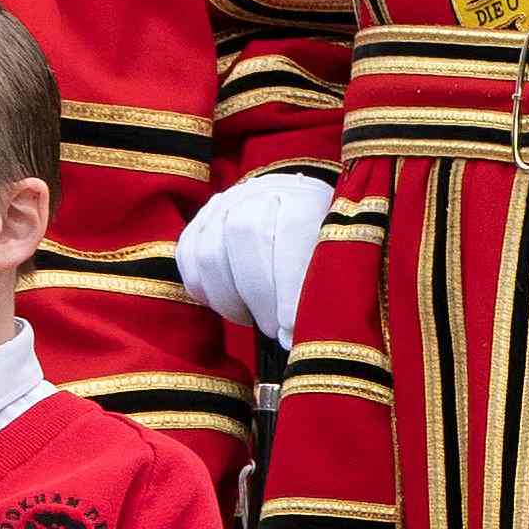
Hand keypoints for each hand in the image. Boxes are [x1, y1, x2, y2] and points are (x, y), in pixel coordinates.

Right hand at [174, 169, 331, 348]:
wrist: (294, 215)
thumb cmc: (324, 249)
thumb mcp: (340, 258)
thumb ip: (325, 286)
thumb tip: (291, 337)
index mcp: (306, 195)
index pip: (293, 229)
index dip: (288, 282)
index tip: (291, 325)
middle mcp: (260, 192)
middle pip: (244, 235)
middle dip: (258, 294)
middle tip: (275, 329)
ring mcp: (224, 204)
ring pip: (210, 251)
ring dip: (229, 297)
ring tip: (254, 320)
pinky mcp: (199, 222)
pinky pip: (188, 258)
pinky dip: (206, 290)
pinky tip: (231, 308)